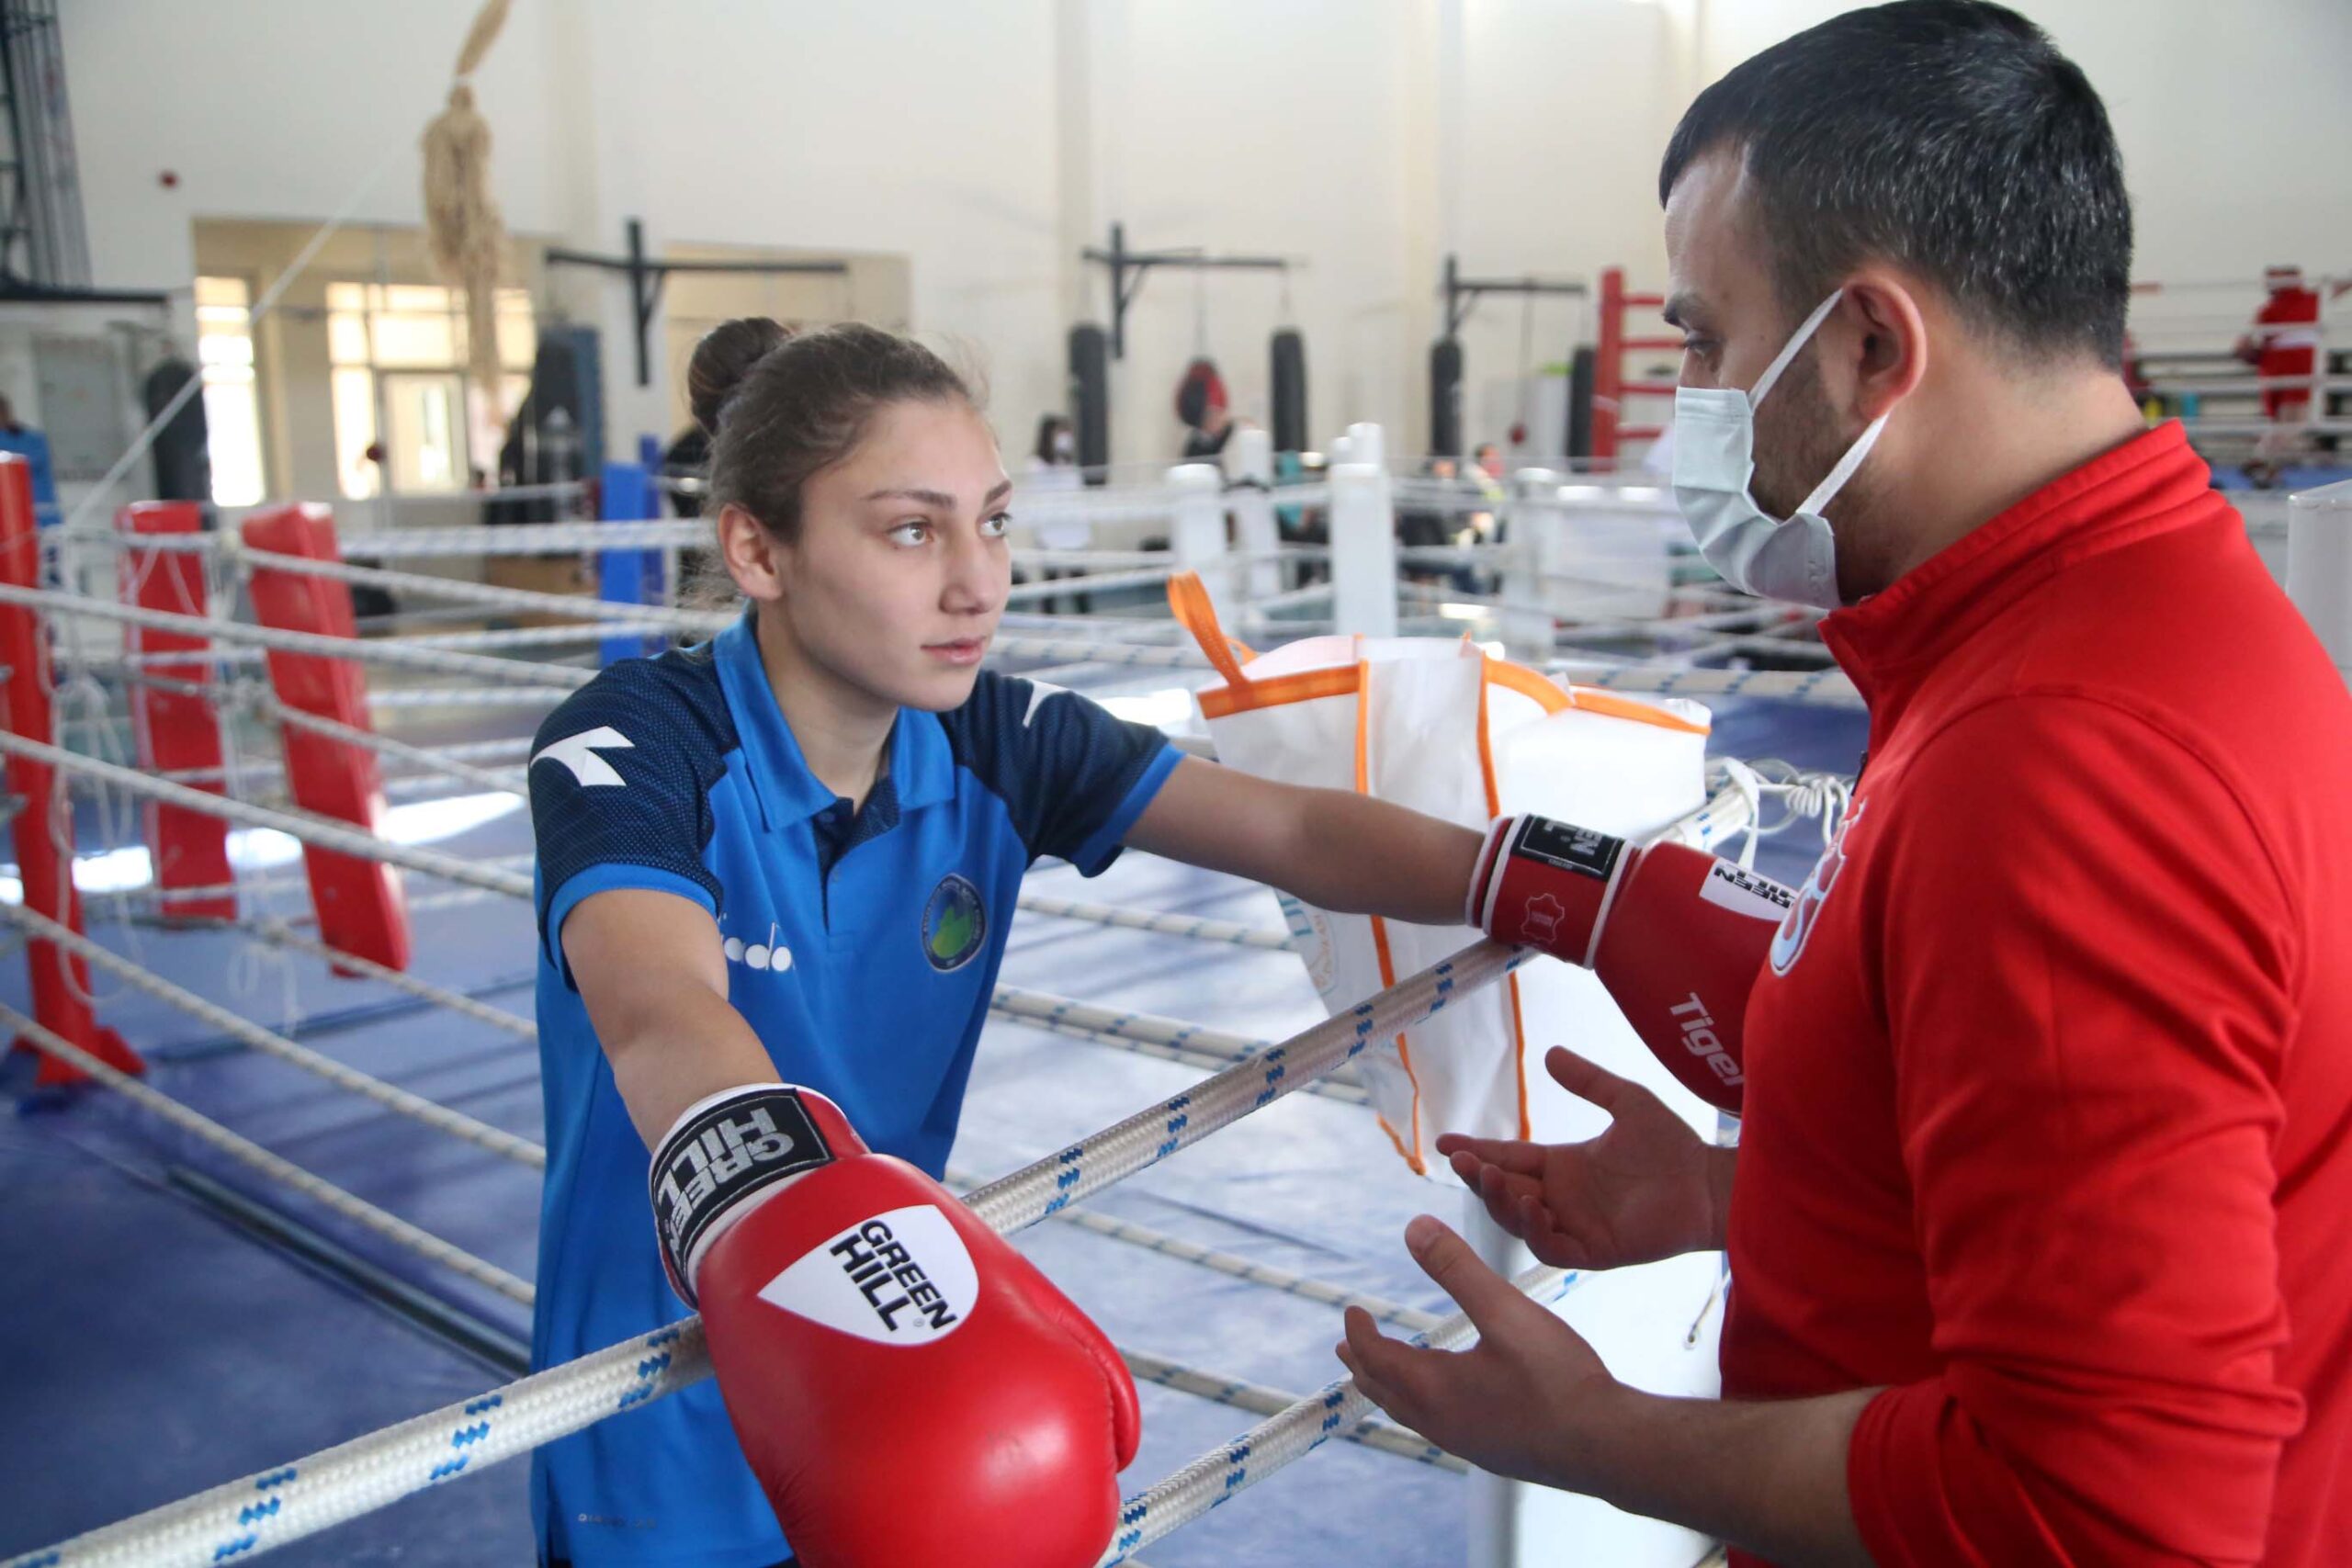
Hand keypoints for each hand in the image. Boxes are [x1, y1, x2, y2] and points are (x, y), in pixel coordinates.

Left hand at [1336, 1214, 1626, 1488]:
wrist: (1609, 1446)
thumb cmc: (1557, 1378)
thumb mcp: (1505, 1310)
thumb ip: (1458, 1268)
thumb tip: (1413, 1226)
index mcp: (1433, 1388)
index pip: (1375, 1356)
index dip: (1359, 1330)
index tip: (1352, 1308)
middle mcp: (1441, 1423)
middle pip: (1384, 1391)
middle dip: (1364, 1363)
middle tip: (1348, 1345)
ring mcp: (1467, 1445)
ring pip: (1411, 1414)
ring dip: (1391, 1387)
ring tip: (1388, 1373)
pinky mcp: (1494, 1454)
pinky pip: (1440, 1428)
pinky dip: (1424, 1405)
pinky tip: (1450, 1399)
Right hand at [1439, 1046, 1727, 1270]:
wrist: (1708, 1184)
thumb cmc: (1672, 1145)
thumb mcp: (1626, 1102)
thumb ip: (1588, 1082)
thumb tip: (1549, 1053)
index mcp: (1562, 1166)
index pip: (1508, 1158)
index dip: (1476, 1150)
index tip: (1443, 1141)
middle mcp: (1561, 1197)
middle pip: (1504, 1191)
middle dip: (1478, 1177)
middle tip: (1462, 1160)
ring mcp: (1574, 1226)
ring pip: (1519, 1221)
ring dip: (1500, 1201)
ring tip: (1491, 1178)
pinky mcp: (1593, 1251)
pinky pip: (1551, 1247)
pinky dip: (1534, 1230)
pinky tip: (1531, 1206)